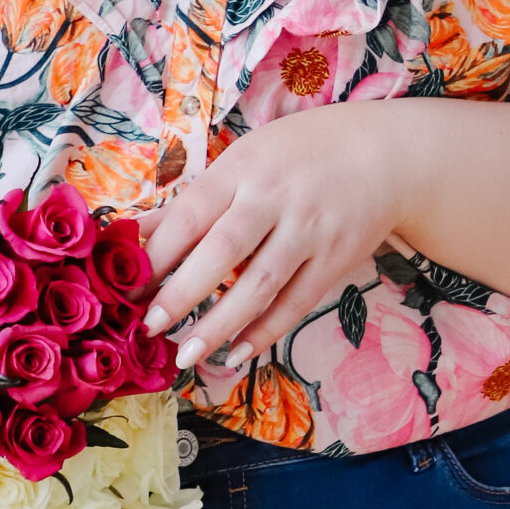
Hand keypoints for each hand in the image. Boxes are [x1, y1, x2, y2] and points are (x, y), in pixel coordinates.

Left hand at [140, 106, 412, 386]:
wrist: (382, 153)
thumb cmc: (298, 154)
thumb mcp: (243, 160)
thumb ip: (194, 200)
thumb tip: (135, 233)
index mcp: (241, 170)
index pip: (191, 215)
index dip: (158, 254)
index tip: (127, 288)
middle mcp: (274, 199)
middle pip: (222, 251)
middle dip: (182, 293)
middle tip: (149, 328)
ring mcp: (308, 231)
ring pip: (259, 285)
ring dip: (219, 324)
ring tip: (185, 355)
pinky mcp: (334, 260)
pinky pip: (295, 303)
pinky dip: (264, 331)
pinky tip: (235, 353)